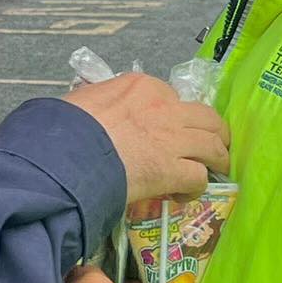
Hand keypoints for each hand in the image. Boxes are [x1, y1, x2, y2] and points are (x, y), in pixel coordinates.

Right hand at [65, 73, 228, 202]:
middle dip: (213, 132)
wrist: (65, 154)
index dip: (175, 114)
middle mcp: (164, 107)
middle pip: (206, 117)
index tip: (170, 129)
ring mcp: (172, 139)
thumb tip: (94, 107)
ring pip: (213, 145)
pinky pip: (199, 177)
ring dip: (217, 158)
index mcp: (142, 87)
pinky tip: (183, 194)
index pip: (172, 96)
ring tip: (214, 170)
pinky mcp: (172, 170)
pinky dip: (196, 187)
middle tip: (213, 145)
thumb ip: (100, 100)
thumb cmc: (64, 127)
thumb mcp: (83, 99)